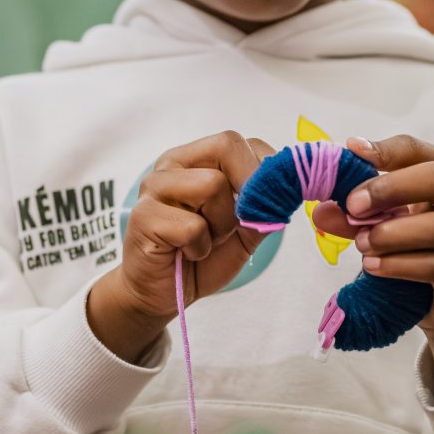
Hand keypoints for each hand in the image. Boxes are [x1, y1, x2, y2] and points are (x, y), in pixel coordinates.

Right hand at [87, 131, 274, 361]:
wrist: (162, 292)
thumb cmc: (202, 257)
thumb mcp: (245, 231)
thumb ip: (264, 206)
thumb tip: (288, 188)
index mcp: (196, 159)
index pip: (238, 141)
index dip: (263, 170)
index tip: (265, 204)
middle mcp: (172, 163)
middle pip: (227, 146)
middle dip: (247, 188)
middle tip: (238, 223)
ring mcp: (154, 186)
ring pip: (212, 184)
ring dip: (221, 225)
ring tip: (206, 241)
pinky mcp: (144, 216)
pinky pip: (193, 226)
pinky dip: (201, 248)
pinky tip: (188, 253)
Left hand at [312, 135, 433, 400]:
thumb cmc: (418, 249)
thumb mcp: (387, 223)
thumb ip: (358, 214)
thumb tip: (322, 210)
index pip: (418, 150)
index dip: (384, 151)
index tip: (350, 153)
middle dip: (389, 189)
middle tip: (352, 205)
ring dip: (391, 234)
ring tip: (360, 244)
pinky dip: (398, 264)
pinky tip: (373, 266)